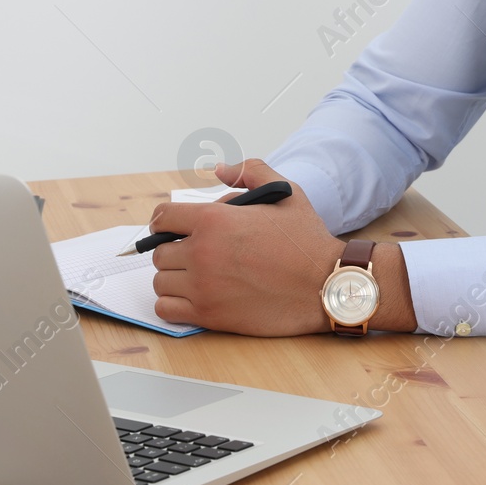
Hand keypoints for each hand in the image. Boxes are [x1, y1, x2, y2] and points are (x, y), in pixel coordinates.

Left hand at [150, 159, 342, 335]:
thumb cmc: (306, 241)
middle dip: (175, 250)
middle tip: (196, 254)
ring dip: (174, 278)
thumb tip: (220, 169)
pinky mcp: (209, 315)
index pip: (163, 217)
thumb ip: (250, 172)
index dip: (166, 221)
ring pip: (161, 280)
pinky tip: (193, 297)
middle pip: (160, 252)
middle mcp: (202, 252)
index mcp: (215, 219)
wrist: (325, 285)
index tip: (173, 228)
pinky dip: (173, 304)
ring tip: (197, 276)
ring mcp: (203, 286)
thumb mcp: (285, 192)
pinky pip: (165, 309)